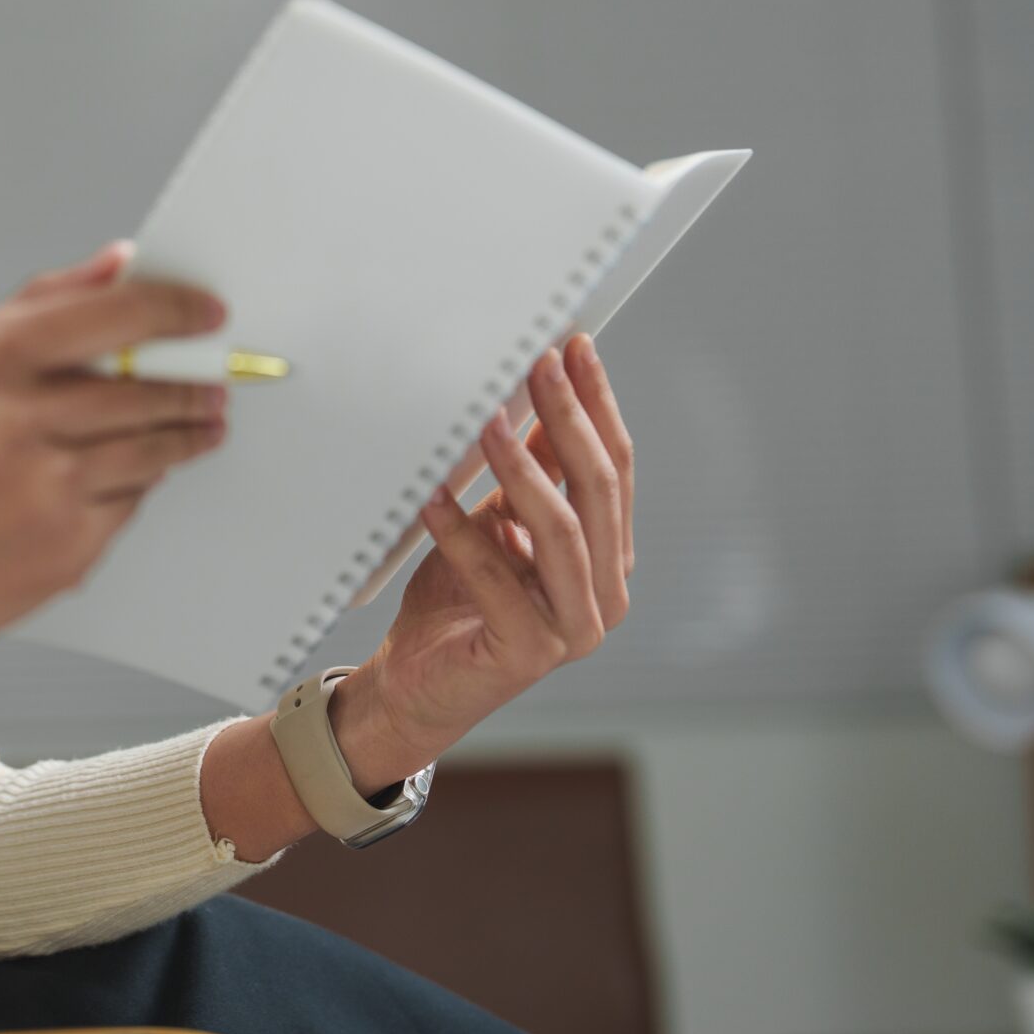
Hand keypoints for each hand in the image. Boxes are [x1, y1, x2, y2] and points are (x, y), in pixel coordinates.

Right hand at [0, 239, 233, 659]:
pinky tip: (117, 476)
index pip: (113, 314)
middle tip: (213, 379)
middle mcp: (17, 421)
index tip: (206, 312)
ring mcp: (45, 489)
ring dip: (185, 433)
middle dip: (194, 384)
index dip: (175, 309)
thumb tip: (120, 264)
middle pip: (147, 388)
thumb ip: (46, 301)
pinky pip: (132, 504)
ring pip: (152, 449)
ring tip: (196, 424)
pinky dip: (134, 487)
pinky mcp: (66, 548)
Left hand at [338, 332, 635, 772]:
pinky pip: (498, 579)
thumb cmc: (457, 602)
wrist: (416, 685)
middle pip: (599, 491)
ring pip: (564, 531)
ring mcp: (574, 629)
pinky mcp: (528, 652)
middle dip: (569, 420)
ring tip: (488, 423)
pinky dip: (463, 534)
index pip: (616, 468)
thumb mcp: (498, 522)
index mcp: (608, 557)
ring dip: (524, 470)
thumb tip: (536, 395)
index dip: (597, 405)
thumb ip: (529, 473)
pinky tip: (432, 497)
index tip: (574, 348)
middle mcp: (605, 594)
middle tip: (536, 366)